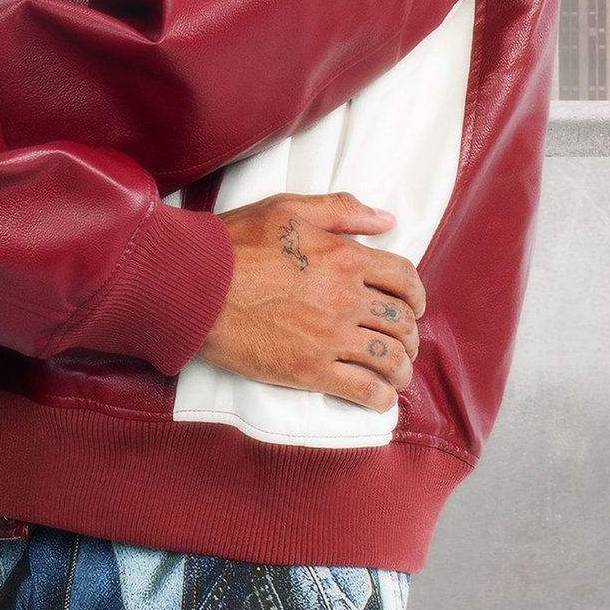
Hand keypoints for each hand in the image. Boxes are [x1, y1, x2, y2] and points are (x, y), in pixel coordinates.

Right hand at [201, 192, 424, 407]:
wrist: (194, 285)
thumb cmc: (233, 243)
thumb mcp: (288, 209)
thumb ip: (341, 210)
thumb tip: (386, 218)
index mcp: (345, 257)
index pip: (403, 278)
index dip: (415, 295)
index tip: (412, 306)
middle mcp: (346, 297)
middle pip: (401, 321)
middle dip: (409, 336)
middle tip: (402, 344)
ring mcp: (330, 336)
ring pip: (389, 359)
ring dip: (400, 370)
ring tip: (396, 376)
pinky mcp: (309, 369)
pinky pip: (362, 390)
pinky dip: (379, 398)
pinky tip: (379, 399)